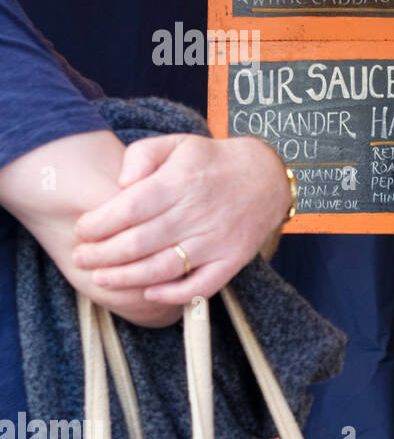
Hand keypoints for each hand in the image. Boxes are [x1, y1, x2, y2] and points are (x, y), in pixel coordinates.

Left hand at [72, 135, 290, 303]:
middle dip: (102, 255)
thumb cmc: (211, 162)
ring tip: (101, 279)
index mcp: (179, 183)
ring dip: (126, 278)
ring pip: (163, 268)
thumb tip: (121, 183)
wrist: (266, 177)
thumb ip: (142, 155)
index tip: (81, 230)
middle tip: (82, 258)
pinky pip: (201, 286)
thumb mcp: (176, 143)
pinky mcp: (232, 260)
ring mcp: (216, 240)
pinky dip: (173, 295)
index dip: (98, 224)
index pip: (129, 208)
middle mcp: (197, 214)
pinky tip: (149, 293)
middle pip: (138, 243)